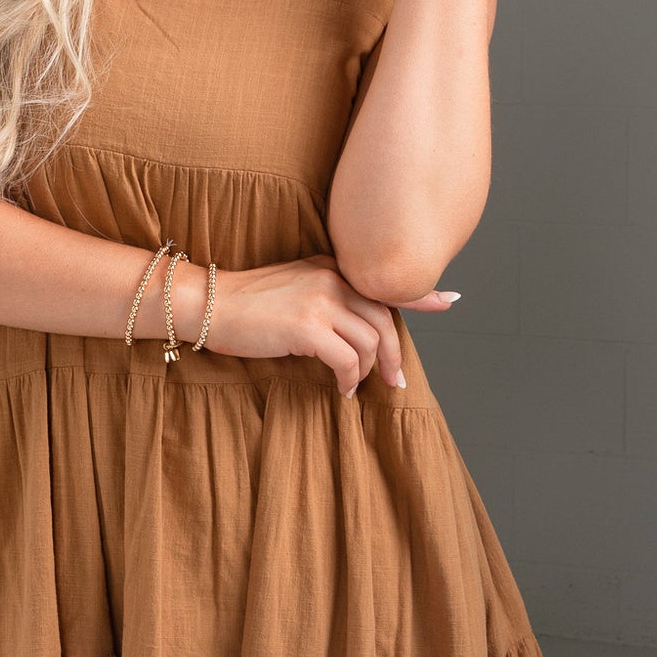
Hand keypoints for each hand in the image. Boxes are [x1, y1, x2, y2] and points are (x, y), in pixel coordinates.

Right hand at [192, 253, 457, 396]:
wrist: (207, 304)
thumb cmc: (245, 305)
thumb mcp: (293, 287)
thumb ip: (325, 296)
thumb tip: (355, 330)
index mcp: (330, 266)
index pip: (382, 282)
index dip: (420, 294)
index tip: (449, 301)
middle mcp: (331, 278)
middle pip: (383, 319)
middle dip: (393, 354)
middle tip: (394, 380)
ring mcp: (320, 300)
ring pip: (369, 343)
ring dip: (367, 372)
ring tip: (355, 387)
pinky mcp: (307, 327)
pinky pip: (346, 360)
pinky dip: (348, 380)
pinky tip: (340, 390)